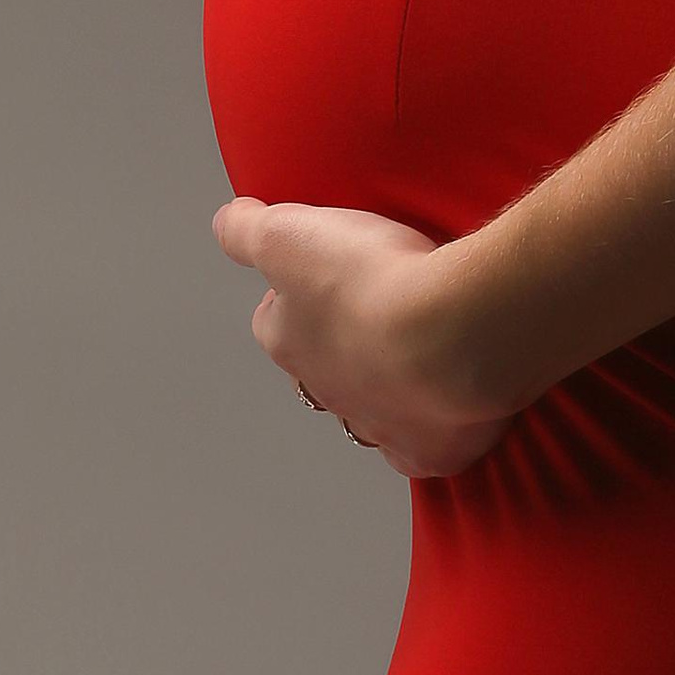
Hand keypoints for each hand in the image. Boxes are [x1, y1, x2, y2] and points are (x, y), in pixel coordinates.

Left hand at [209, 194, 521, 478]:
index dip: (295, 293)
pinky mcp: (426, 452)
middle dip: (339, 346)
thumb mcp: (287, 231)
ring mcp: (376, 427)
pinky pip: (419, 451)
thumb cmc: (370, 280)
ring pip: (367, 415)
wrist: (448, 332)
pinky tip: (445, 408)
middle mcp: (324, 391)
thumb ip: (246, 228)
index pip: (272, 320)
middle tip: (375, 310)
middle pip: (320, 372)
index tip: (323, 270)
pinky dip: (427, 434)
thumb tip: (225, 223)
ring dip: (382, 390)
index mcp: (288, 341)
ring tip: (415, 355)